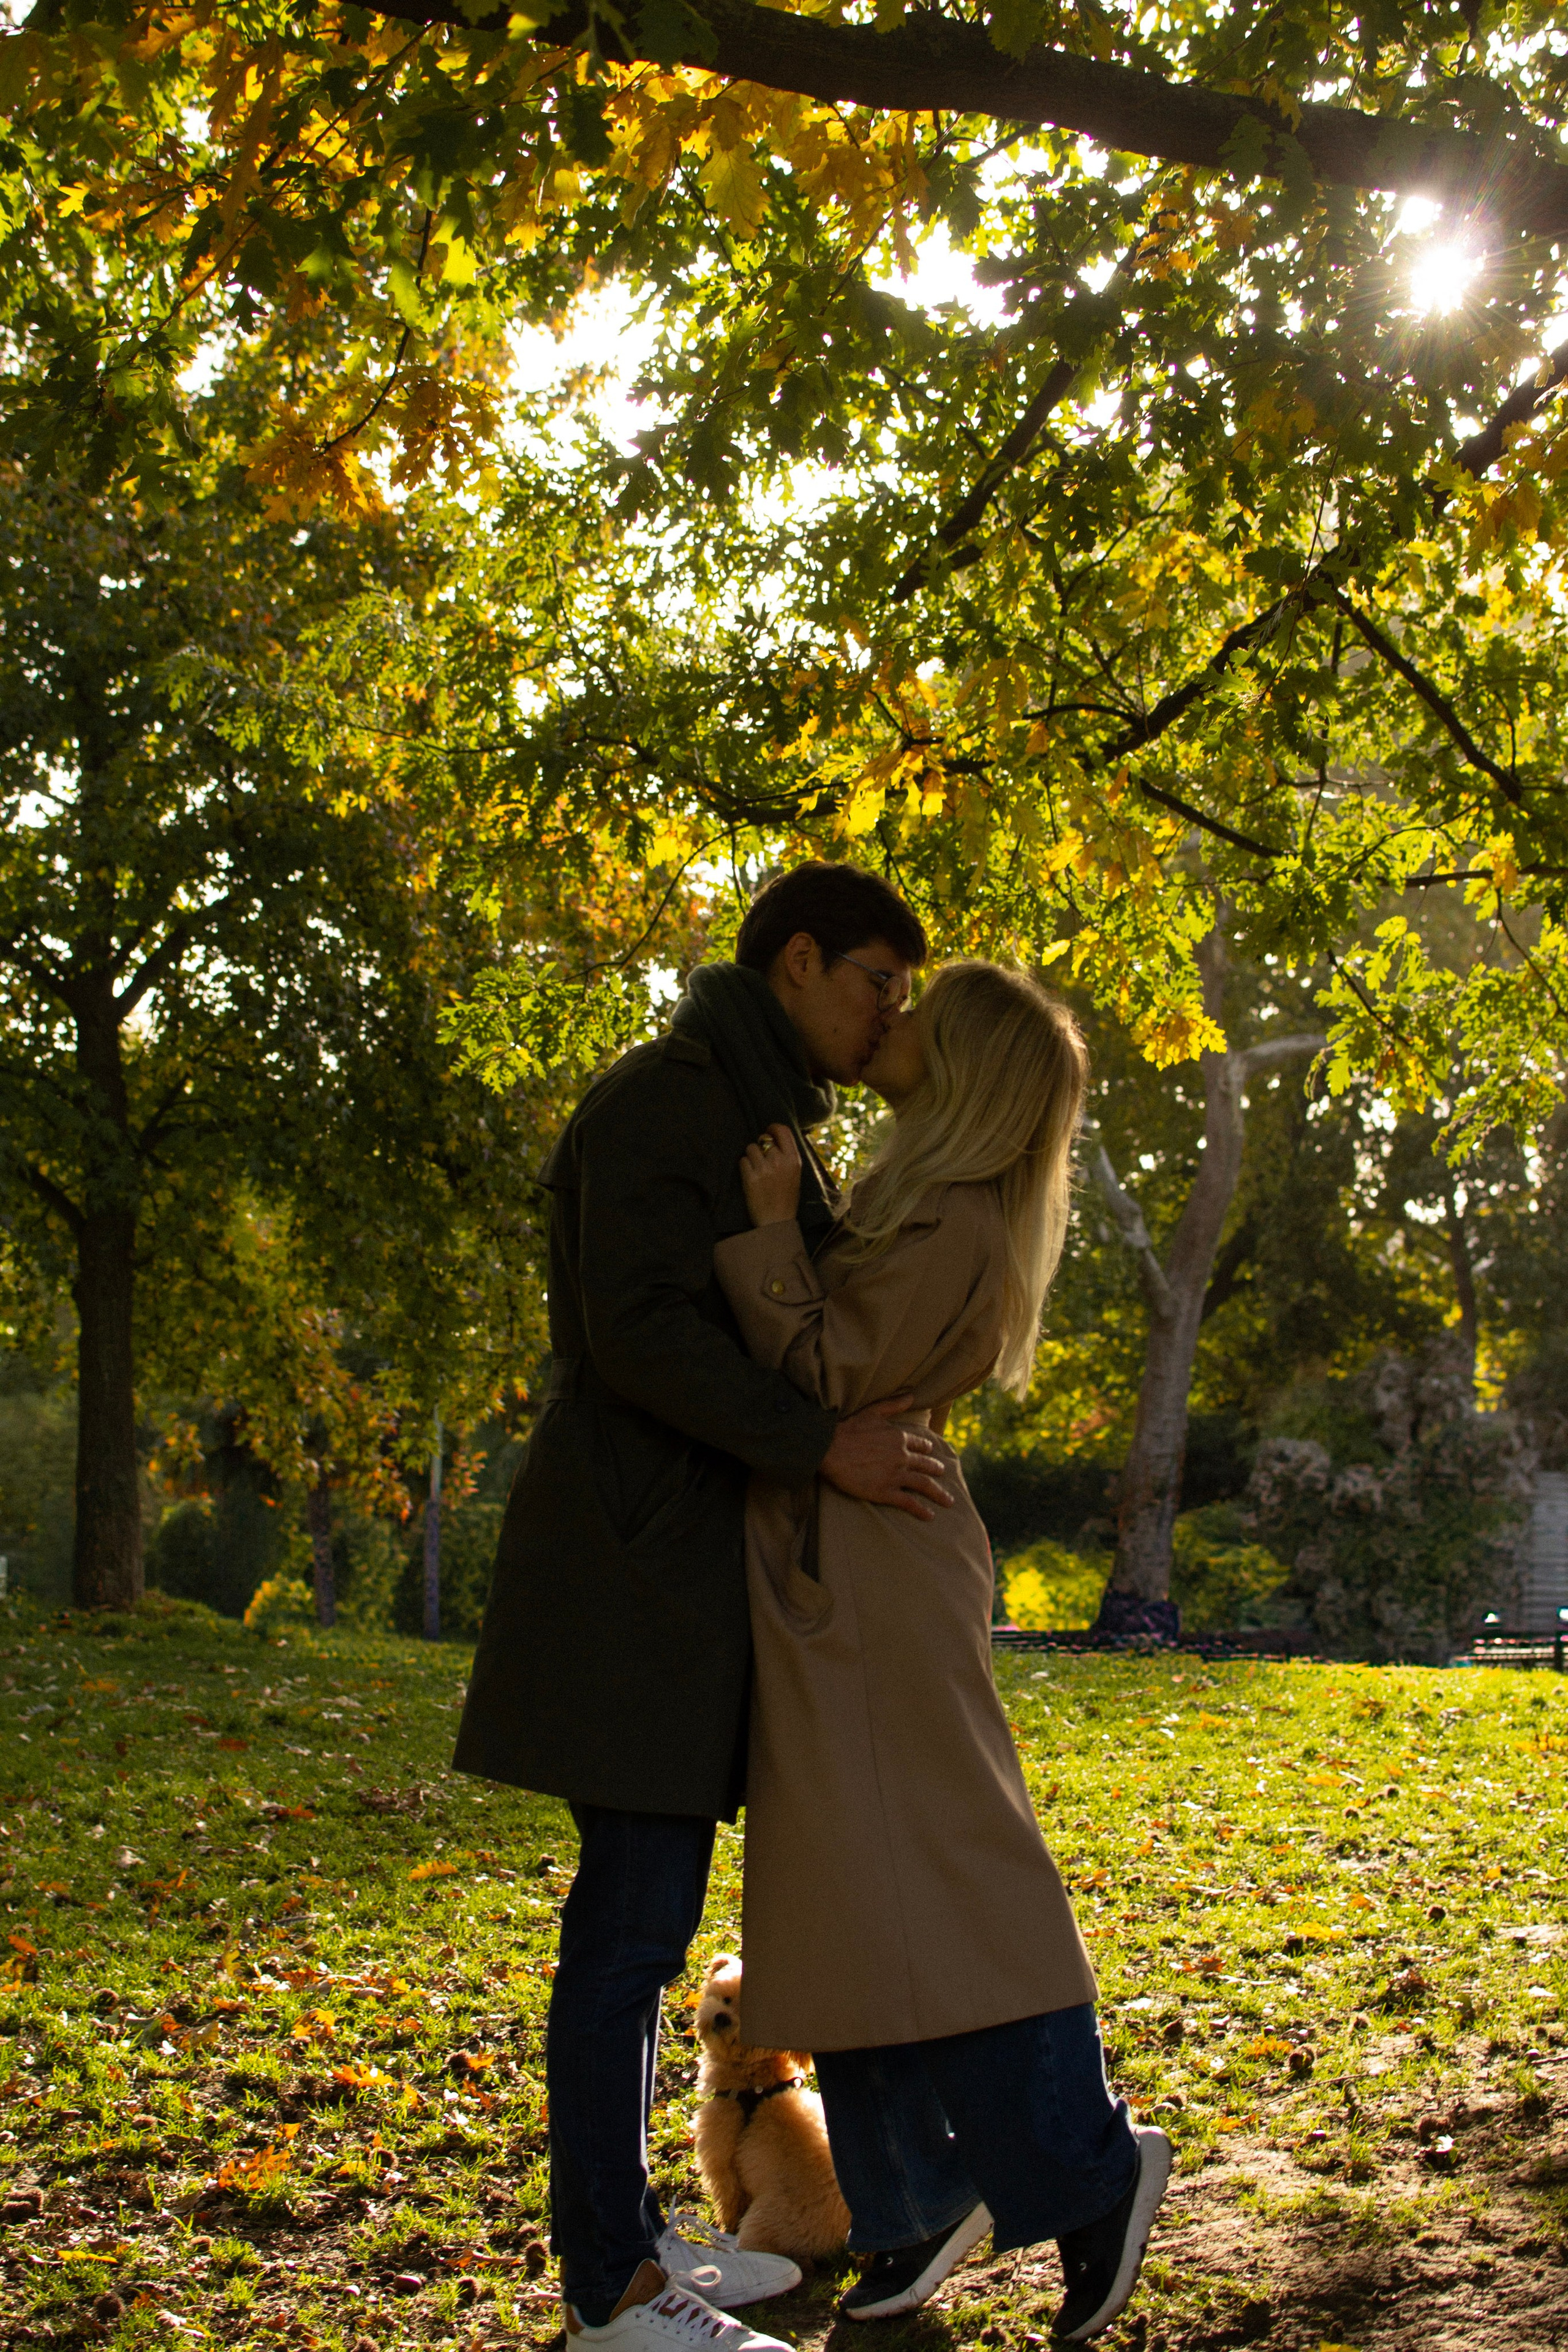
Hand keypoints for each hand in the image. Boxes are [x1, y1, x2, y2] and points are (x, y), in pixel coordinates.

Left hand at [740, 1123, 801, 1225]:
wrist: (777, 1221)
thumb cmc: (787, 1198)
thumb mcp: (796, 1174)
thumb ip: (788, 1156)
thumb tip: (775, 1137)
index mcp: (794, 1160)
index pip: (782, 1130)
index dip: (772, 1127)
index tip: (768, 1131)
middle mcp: (779, 1161)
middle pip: (763, 1139)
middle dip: (761, 1146)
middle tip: (762, 1158)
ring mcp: (764, 1169)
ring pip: (751, 1148)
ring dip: (751, 1156)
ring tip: (756, 1169)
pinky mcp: (750, 1178)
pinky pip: (742, 1161)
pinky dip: (745, 1167)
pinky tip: (751, 1176)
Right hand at [820, 1396, 953, 1520]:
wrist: (829, 1449)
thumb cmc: (847, 1429)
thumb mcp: (872, 1412)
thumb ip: (893, 1405)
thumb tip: (912, 1395)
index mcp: (899, 1438)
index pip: (920, 1445)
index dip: (926, 1450)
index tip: (931, 1453)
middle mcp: (901, 1457)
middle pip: (926, 1466)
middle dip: (937, 1470)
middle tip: (943, 1473)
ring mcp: (895, 1475)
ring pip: (924, 1485)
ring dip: (938, 1494)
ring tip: (949, 1501)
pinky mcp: (885, 1492)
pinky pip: (909, 1502)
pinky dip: (921, 1510)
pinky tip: (930, 1516)